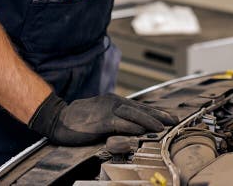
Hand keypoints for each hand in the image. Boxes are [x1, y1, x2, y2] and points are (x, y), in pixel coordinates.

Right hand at [28, 93, 177, 145]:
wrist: (58, 118)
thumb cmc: (79, 119)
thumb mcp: (101, 117)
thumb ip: (116, 120)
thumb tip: (133, 128)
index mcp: (115, 101)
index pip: (140, 107)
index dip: (156, 112)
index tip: (169, 117)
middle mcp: (114, 102)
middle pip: (141, 108)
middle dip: (159, 115)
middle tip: (173, 120)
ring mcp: (107, 110)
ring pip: (134, 114)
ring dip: (150, 120)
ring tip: (163, 126)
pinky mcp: (101, 120)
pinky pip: (120, 123)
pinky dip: (133, 126)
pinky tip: (142, 131)